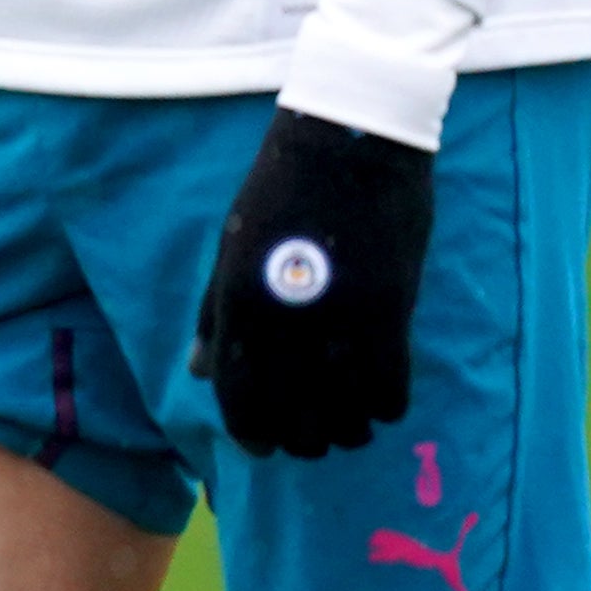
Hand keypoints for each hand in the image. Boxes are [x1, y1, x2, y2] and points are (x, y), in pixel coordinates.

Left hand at [190, 106, 435, 456]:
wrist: (347, 143)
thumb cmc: (280, 191)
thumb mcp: (231, 248)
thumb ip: (214, 314)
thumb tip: (198, 373)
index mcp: (239, 303)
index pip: (239, 398)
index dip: (250, 433)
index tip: (262, 447)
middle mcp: (286, 324)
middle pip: (295, 420)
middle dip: (300, 440)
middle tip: (309, 437)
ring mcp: (341, 322)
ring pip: (347, 417)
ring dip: (345, 431)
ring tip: (345, 424)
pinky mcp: (391, 314)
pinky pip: (391, 392)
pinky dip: (384, 406)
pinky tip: (378, 399)